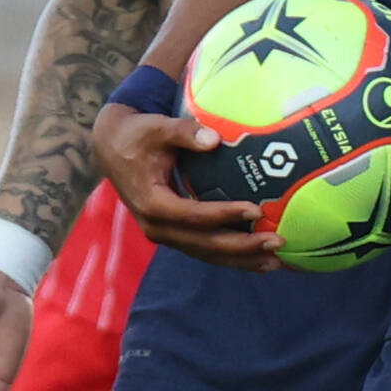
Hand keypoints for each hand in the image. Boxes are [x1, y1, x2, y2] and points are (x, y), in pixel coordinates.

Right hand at [93, 100, 277, 269]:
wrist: (113, 150)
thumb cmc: (138, 135)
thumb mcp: (157, 128)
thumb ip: (184, 132)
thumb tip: (215, 138)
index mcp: (152, 203)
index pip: (193, 215)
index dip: (224, 214)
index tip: (256, 210)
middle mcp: (157, 227)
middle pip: (204, 244)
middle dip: (242, 247)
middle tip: (276, 242)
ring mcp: (165, 234)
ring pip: (206, 253)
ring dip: (241, 260)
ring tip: (275, 261)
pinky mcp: (174, 234)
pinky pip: (204, 249)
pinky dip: (231, 256)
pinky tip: (258, 260)